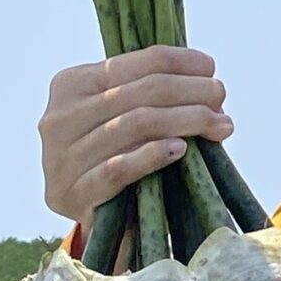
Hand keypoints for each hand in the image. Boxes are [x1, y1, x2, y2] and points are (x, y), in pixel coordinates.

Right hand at [40, 47, 233, 221]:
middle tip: (221, 98)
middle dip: (192, 92)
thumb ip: (157, 94)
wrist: (98, 218)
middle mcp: (60, 117)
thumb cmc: (121, 154)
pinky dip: (153, 155)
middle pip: (142, 92)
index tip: (211, 69)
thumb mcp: (129, 114)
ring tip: (219, 126)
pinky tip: (181, 150)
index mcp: (71, 84)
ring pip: (135, 124)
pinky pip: (118, 167)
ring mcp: (62, 157)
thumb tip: (211, 86)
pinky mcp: (73, 194)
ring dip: (187, 121)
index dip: (182, 63)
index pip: (137, 62)